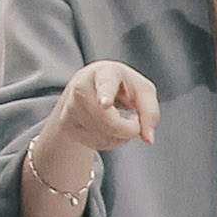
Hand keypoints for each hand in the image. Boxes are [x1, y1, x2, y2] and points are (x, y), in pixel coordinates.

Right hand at [46, 60, 160, 157]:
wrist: (90, 85)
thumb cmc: (121, 85)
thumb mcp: (142, 90)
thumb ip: (150, 111)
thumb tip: (148, 139)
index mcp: (105, 72)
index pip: (105, 85)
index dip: (106, 95)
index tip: (105, 104)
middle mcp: (82, 87)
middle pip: (107, 121)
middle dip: (127, 129)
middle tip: (135, 121)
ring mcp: (70, 106)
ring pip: (102, 136)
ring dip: (120, 137)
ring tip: (120, 121)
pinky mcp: (66, 123)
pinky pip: (95, 143)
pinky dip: (109, 142)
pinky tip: (108, 128)